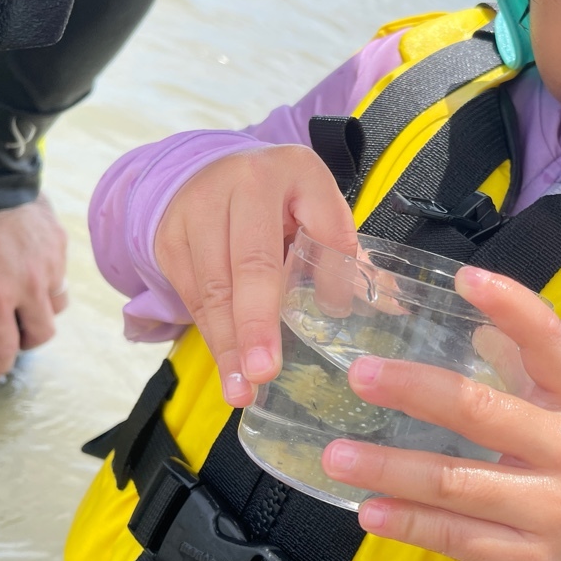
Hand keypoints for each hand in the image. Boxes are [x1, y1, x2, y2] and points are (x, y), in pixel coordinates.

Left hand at [0, 189, 67, 378]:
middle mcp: (29, 287)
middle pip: (44, 331)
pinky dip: (47, 275)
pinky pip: (59, 268)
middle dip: (28, 340)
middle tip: (12, 335)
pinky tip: (28, 263)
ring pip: (58, 300)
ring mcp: (48, 262)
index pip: (5, 348)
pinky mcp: (58, 239)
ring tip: (25, 298)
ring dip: (43, 308)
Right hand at [153, 145, 356, 406]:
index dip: (326, 275)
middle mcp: (240, 184)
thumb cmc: (279, 199)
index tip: (331, 317)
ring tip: (243, 390)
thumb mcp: (319, 208)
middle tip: (264, 372)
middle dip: (256, 322)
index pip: (319, 226)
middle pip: (251, 262)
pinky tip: (228, 371)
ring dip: (228, 345)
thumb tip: (392, 305)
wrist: (207, 171)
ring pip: (213, 288)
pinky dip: (212, 338)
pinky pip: (192, 298)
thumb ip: (347, 254)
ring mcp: (196, 211)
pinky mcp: (168, 240)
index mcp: (295, 170)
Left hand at [321, 267, 560, 560]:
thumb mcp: (560, 410)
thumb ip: (517, 366)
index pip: (550, 343)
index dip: (512, 306)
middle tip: (360, 375)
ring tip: (338, 455)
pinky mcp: (526, 559)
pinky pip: (454, 536)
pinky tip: (368, 510)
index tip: (465, 277)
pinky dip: (407, 523)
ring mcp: (550, 509)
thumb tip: (465, 316)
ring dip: (389, 467)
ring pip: (455, 482)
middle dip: (415, 390)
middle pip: (483, 412)